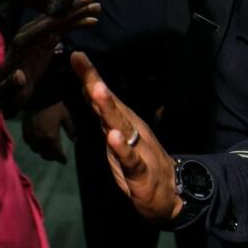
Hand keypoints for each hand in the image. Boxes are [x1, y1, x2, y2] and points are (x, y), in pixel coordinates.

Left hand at [0, 0, 100, 109]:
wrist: (4, 92)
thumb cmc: (7, 93)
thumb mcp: (9, 93)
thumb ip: (13, 85)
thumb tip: (20, 76)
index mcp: (23, 42)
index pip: (47, 24)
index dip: (64, 15)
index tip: (81, 7)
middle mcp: (29, 34)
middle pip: (54, 16)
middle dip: (74, 7)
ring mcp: (36, 36)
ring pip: (60, 20)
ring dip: (78, 12)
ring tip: (97, 7)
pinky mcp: (43, 41)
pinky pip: (62, 29)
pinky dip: (76, 24)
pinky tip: (91, 22)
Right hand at [22, 101, 75, 162]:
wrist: (38, 97)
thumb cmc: (54, 106)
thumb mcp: (66, 116)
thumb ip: (71, 130)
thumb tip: (75, 140)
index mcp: (52, 137)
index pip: (57, 153)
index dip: (61, 158)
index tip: (64, 161)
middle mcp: (41, 140)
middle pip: (46, 154)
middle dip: (52, 157)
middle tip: (56, 156)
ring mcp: (32, 137)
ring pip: (37, 151)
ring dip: (43, 152)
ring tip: (47, 151)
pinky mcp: (25, 132)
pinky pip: (30, 144)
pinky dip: (35, 146)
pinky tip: (38, 144)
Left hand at [70, 52, 182, 223]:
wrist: (170, 192)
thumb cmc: (139, 161)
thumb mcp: (116, 135)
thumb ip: (104, 113)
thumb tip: (88, 87)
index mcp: (123, 120)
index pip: (103, 95)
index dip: (89, 76)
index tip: (76, 55)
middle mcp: (130, 129)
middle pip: (110, 103)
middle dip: (95, 82)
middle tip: (81, 61)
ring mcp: (137, 148)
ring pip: (121, 125)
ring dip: (109, 107)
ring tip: (97, 90)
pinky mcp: (140, 171)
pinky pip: (130, 159)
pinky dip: (121, 148)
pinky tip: (112, 137)